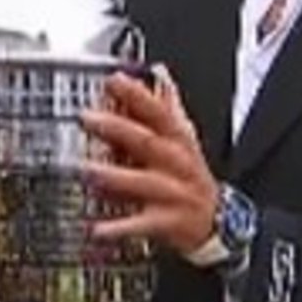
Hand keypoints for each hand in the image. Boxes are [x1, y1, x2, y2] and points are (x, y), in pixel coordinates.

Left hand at [80, 68, 217, 252]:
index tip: (113, 80)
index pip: (158, 111)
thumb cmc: (188, 176)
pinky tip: (97, 229)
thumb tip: (159, 72)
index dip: (137, 94)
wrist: (214, 222)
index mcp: (178, 139)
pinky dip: (119, 228)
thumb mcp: (183, 139)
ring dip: (114, 176)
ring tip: (87, 170)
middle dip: (118, 128)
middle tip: (87, 118)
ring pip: (143, 182)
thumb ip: (166, 106)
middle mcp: (177, 163)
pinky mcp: (167, 221)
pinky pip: (141, 224)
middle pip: (147, 141)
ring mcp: (173, 192)